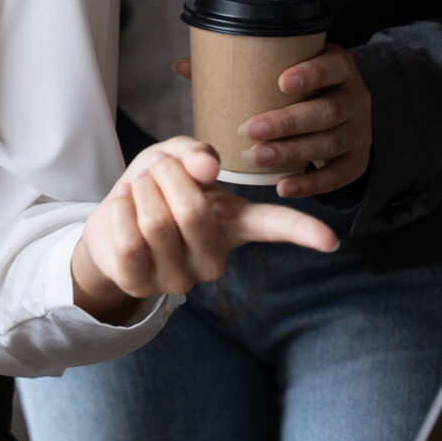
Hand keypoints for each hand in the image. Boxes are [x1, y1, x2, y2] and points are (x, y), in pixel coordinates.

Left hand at [70, 137, 337, 321]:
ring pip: (157, 223)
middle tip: (157, 171)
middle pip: (193, 211)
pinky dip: (118, 212)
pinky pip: (128, 241)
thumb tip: (209, 169)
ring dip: (140, 192)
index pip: (274, 225)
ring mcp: (180, 278)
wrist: (110, 219)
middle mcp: (214, 258)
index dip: (303, 231)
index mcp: (234, 223)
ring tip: (140, 191)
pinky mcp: (142, 286)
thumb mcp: (174, 158)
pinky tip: (122, 213)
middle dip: (166, 177)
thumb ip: (193, 154)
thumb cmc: (154, 187)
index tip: (331, 240)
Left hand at [172, 45, 371, 197]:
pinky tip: (282, 187)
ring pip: (329, 143)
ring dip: (292, 153)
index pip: (332, 66)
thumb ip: (236, 68)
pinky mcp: (357, 161)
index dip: (311, 73)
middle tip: (250, 130)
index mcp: (338, 67)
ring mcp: (359, 131)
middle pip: (326, 111)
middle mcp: (355, 98)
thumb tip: (181, 66)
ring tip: (257, 158)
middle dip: (288, 122)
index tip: (280, 81)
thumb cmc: (300, 89)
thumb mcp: (281, 70)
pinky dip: (311, 184)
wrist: (343, 114)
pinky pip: (338, 176)